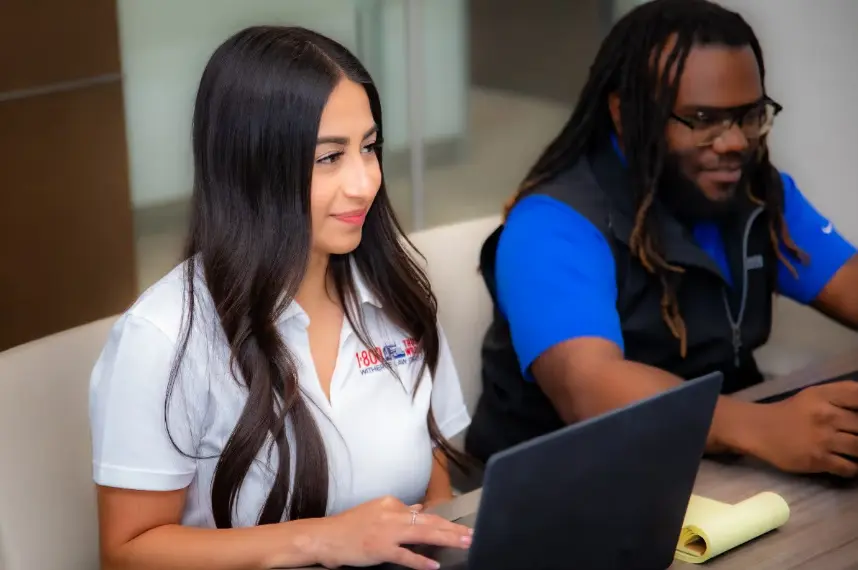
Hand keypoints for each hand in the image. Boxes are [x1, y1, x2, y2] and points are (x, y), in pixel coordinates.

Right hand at [315, 495, 471, 569]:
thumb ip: (399, 511)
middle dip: (453, 529)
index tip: (458, 527)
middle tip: (471, 534)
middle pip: (430, 521)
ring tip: (463, 543)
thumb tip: (418, 509)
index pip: (423, 513)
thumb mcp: (376, 510)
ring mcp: (388, 532)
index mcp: (392, 503)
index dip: (443, 522)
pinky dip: (421, 561)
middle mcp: (393, 514)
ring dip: (446, 539)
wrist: (327, 536)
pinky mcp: (381, 549)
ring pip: (424, 534)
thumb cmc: (350, 526)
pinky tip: (435, 565)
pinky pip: (406, 556)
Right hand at [751, 381, 857, 476]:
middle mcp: (826, 415)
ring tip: (854, 451)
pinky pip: (848, 468)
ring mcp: (822, 439)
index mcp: (824, 396)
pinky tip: (848, 464)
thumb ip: (842, 397)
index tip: (857, 420)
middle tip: (853, 435)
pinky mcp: (818, 460)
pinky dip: (853, 468)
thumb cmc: (790, 412)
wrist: (758, 430)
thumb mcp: (814, 396)